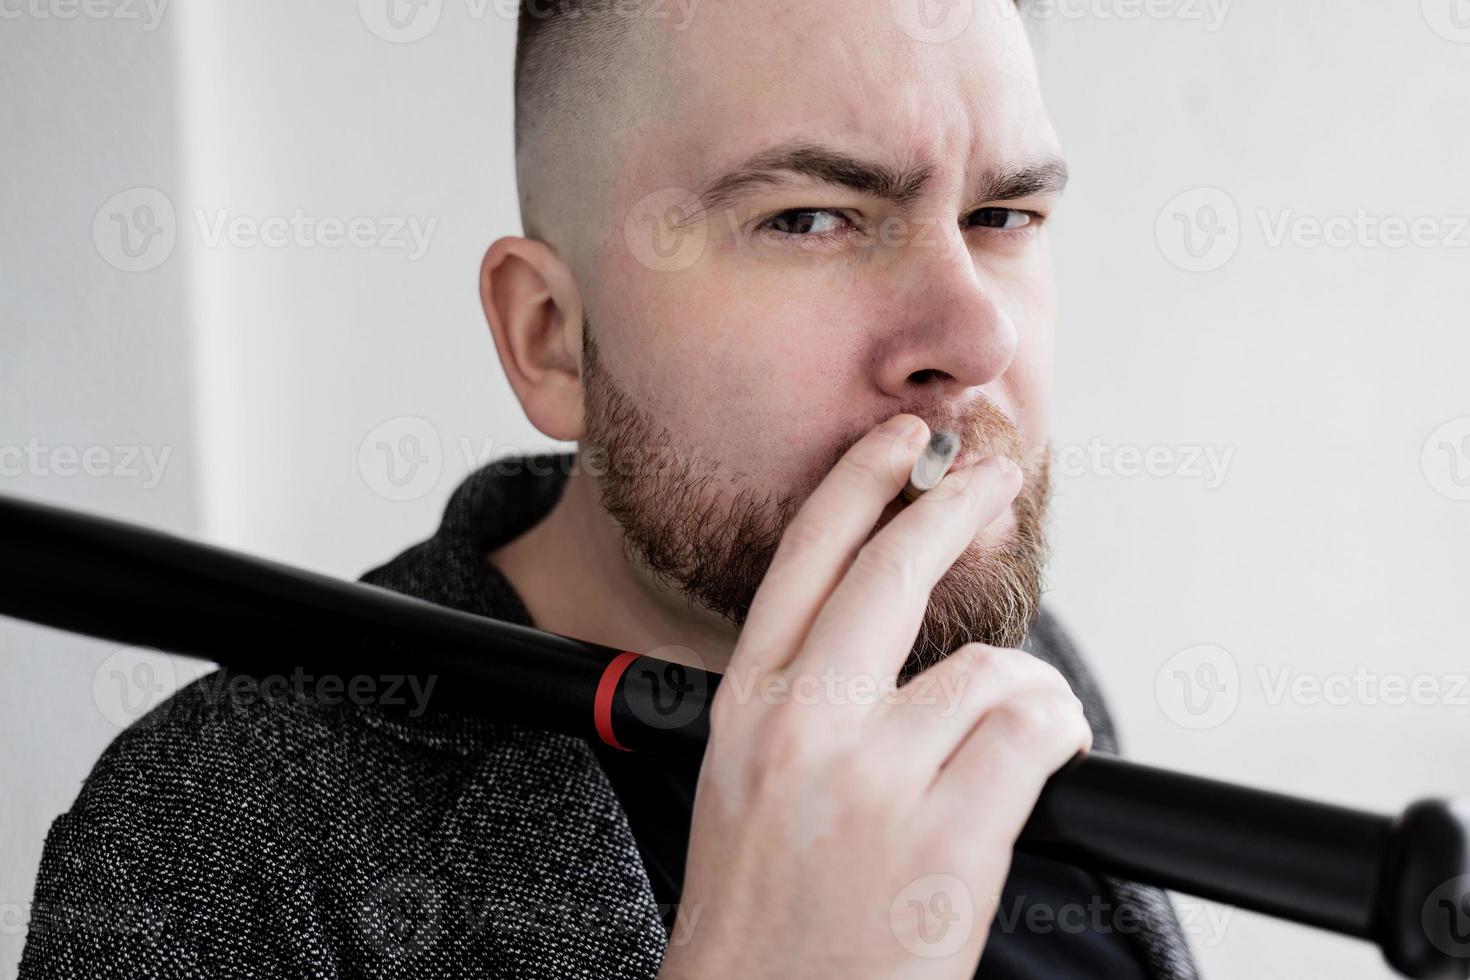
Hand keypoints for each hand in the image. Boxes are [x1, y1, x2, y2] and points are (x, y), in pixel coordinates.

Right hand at [657, 414, 1091, 979]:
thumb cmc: (764, 908)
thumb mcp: (745, 782)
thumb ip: (802, 702)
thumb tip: (897, 637)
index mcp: (744, 709)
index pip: (803, 563)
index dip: (857, 483)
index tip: (900, 440)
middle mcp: (802, 731)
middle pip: (891, 575)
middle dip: (953, 504)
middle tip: (994, 472)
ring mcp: (874, 785)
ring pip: (988, 670)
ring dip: (1030, 687)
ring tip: (1033, 721)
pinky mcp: (946, 843)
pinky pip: (1031, 736)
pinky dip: (1059, 733)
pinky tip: (1051, 754)